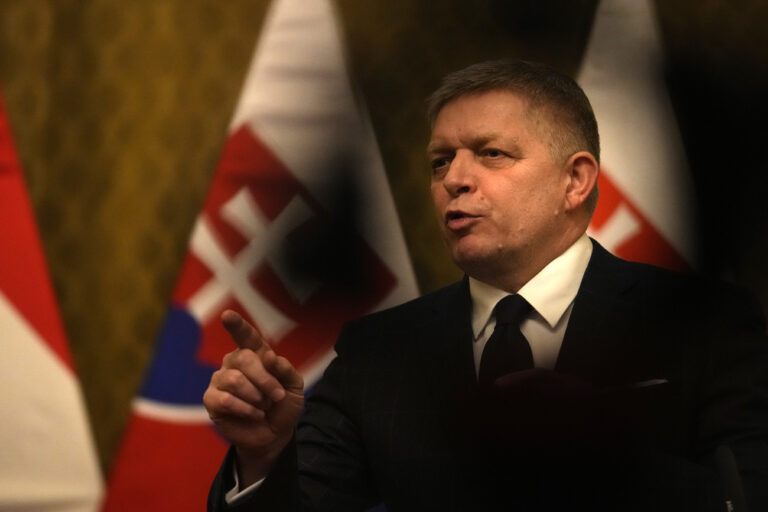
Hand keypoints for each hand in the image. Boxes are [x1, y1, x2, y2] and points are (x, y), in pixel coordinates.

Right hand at [203, 310, 303, 485]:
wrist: (274, 434)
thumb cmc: (282, 405)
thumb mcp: (294, 386)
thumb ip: (285, 369)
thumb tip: (269, 356)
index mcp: (255, 354)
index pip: (245, 335)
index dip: (237, 325)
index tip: (228, 316)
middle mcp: (234, 362)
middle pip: (244, 358)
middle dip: (265, 380)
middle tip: (276, 396)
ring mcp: (220, 379)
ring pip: (235, 380)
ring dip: (256, 397)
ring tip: (263, 406)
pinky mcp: (211, 399)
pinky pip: (225, 399)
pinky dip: (246, 409)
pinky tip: (254, 414)